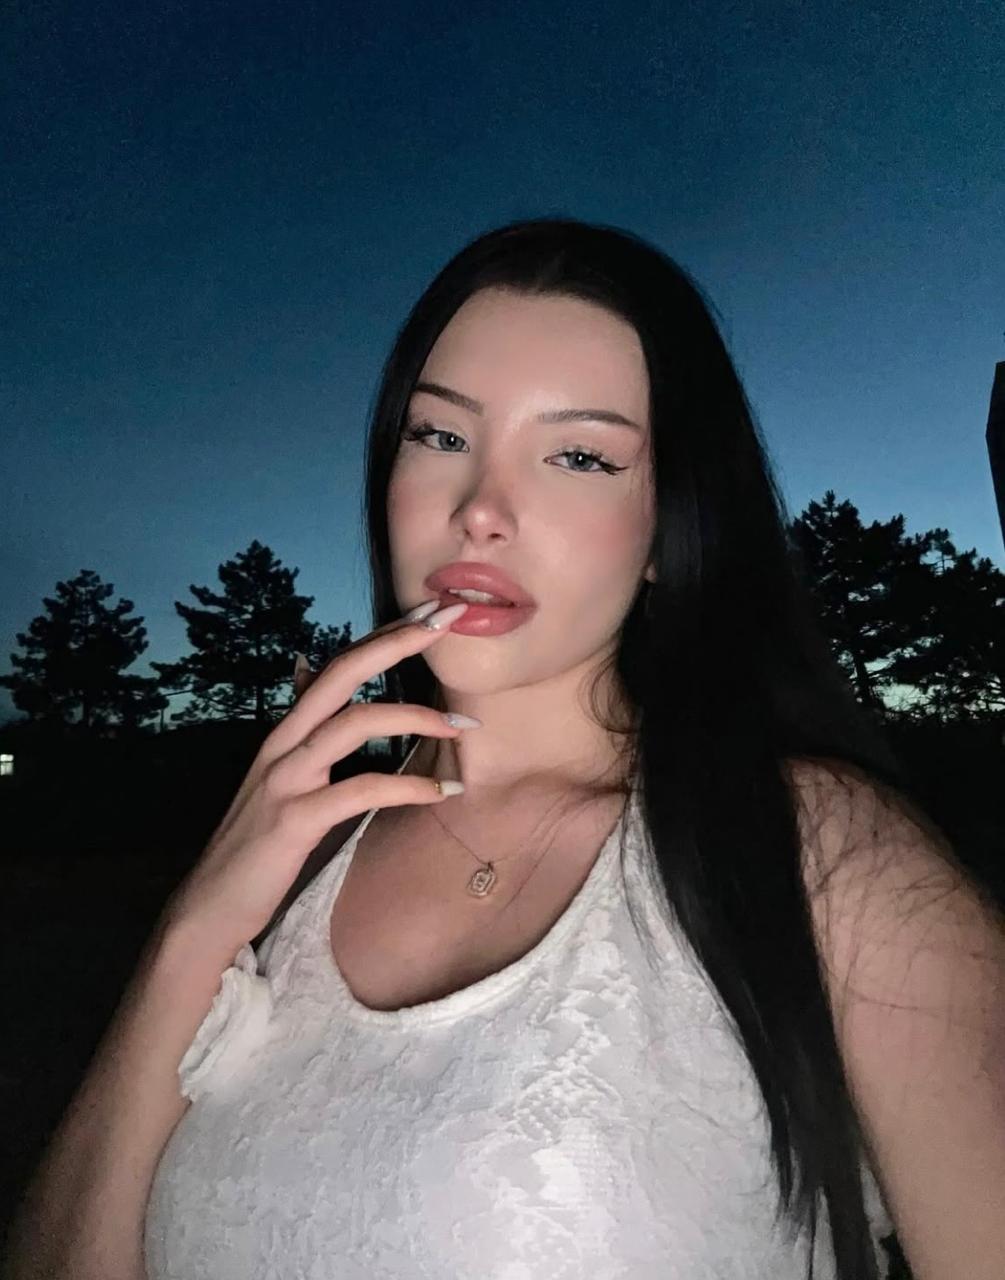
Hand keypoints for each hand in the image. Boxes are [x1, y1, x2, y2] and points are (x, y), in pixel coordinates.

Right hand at [160, 601, 472, 957]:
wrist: (210, 906)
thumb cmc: (256, 843)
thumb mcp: (280, 774)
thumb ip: (302, 727)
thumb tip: (305, 668)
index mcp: (287, 732)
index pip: (338, 665)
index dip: (384, 635)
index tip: (431, 613)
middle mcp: (283, 743)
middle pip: (343, 673)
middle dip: (398, 642)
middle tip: (449, 621)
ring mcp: (286, 779)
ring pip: (354, 723)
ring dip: (417, 717)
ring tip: (463, 727)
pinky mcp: (294, 820)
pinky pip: (359, 791)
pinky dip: (407, 788)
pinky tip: (443, 792)